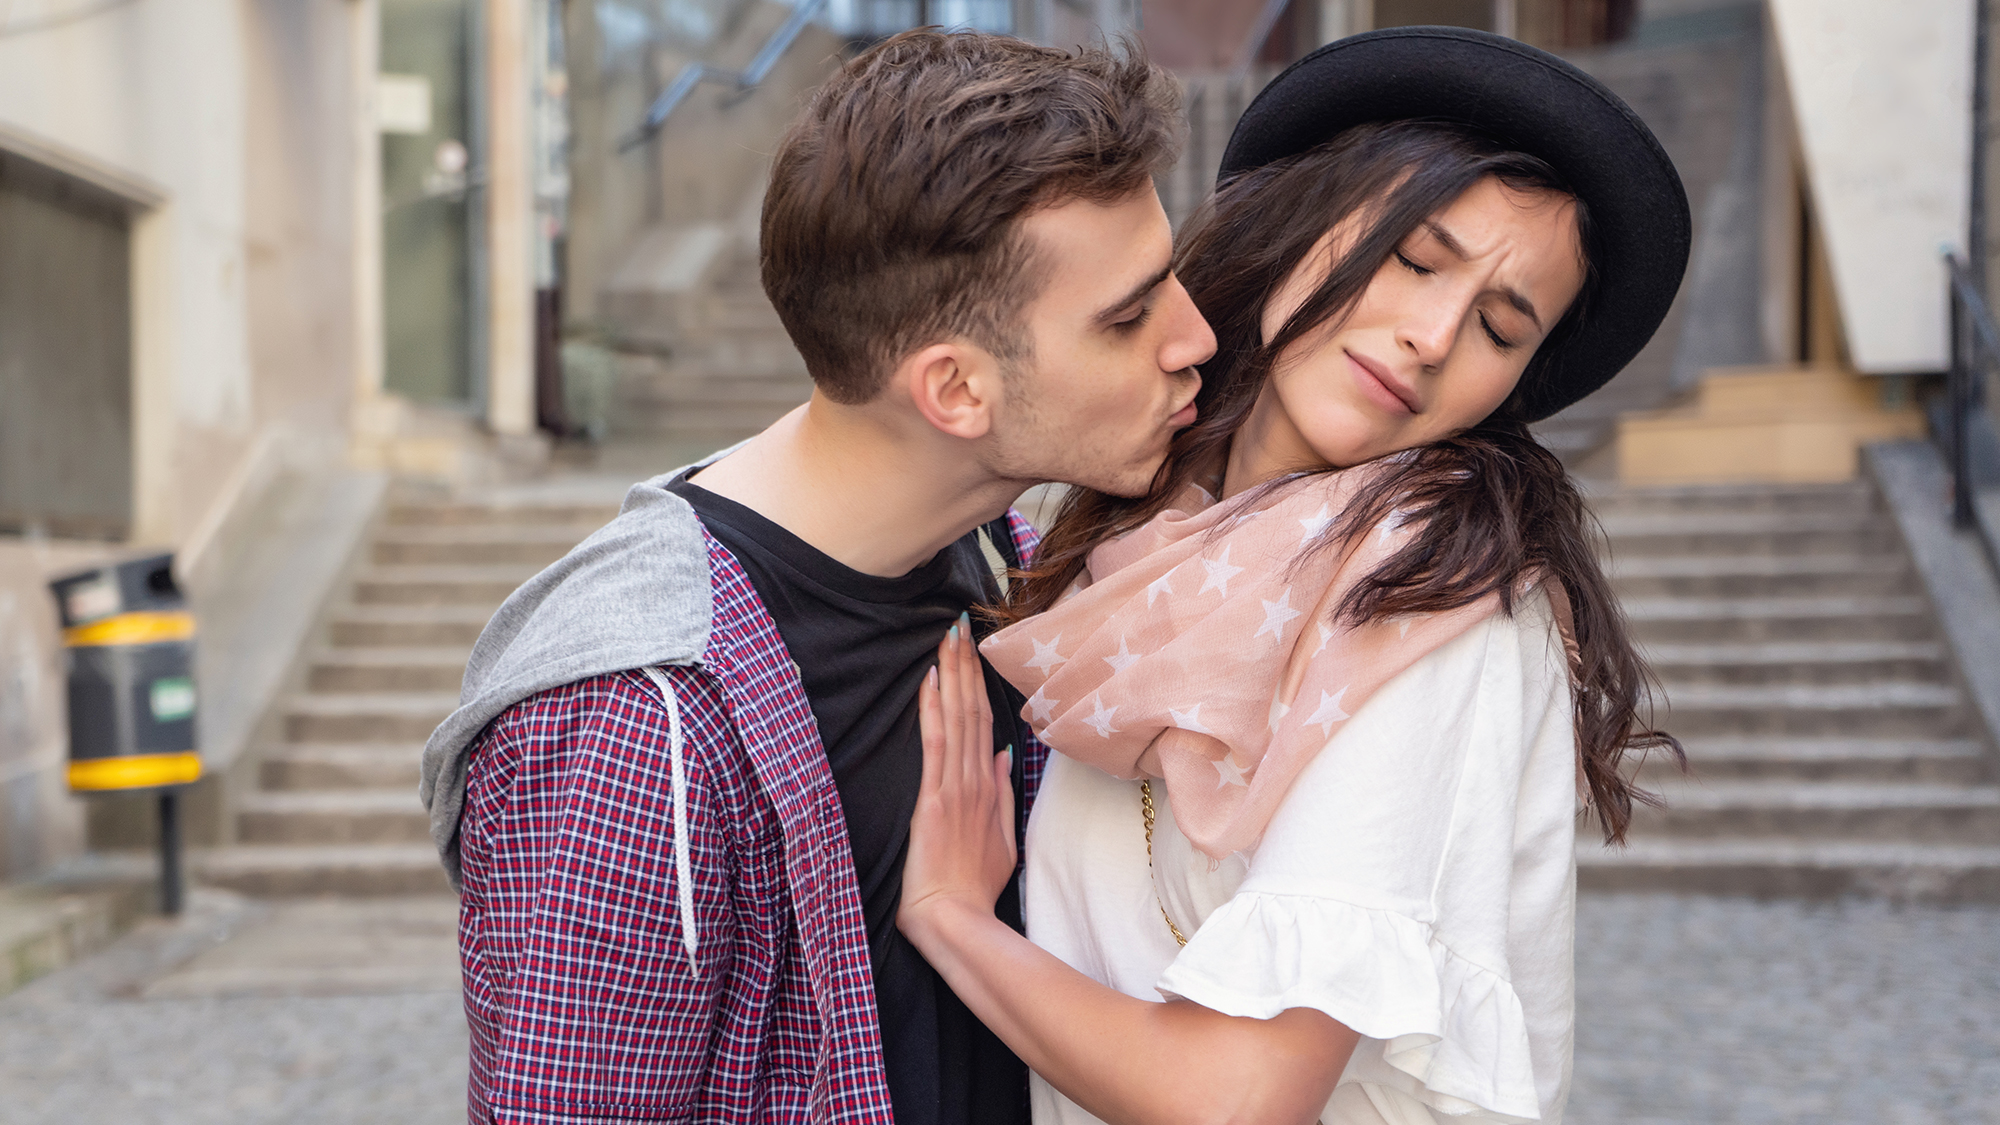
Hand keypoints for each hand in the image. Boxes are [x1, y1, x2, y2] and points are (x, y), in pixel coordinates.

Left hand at [899, 614, 1016, 939]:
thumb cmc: (972, 886)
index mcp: (988, 787)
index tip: (973, 649)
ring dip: (952, 675)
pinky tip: (930, 680)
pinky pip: (936, 744)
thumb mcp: (1000, 840)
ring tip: (948, 637)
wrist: (954, 917)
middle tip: (959, 624)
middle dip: (966, 665)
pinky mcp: (935, 799)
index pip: (985, 723)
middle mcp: (976, 780)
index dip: (979, 684)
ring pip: (958, 719)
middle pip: (973, 711)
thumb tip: (1005, 756)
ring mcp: (956, 787)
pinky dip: (934, 709)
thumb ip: (1002, 796)